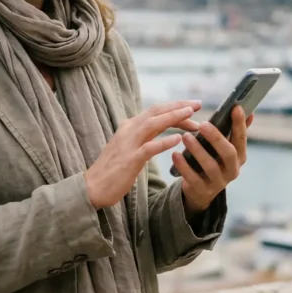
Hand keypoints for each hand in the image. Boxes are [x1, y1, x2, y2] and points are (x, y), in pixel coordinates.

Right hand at [84, 100, 201, 208]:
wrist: (92, 187)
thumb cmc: (112, 170)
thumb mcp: (128, 148)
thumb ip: (141, 137)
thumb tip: (157, 131)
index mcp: (129, 127)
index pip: (155, 111)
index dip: (175, 106)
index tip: (193, 106)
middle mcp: (128, 130)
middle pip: (157, 111)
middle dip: (179, 106)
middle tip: (199, 104)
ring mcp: (128, 144)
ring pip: (154, 124)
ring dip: (174, 118)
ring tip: (192, 116)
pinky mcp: (129, 160)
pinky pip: (150, 147)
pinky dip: (165, 141)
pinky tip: (179, 140)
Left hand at [173, 105, 252, 214]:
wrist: (201, 191)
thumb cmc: (214, 161)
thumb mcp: (225, 148)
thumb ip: (235, 131)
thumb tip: (250, 111)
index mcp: (239, 156)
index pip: (241, 138)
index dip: (240, 124)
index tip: (235, 107)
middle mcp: (233, 170)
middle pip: (228, 153)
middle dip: (216, 138)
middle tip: (203, 124)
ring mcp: (218, 182)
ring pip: (210, 166)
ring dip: (197, 150)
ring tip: (185, 137)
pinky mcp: (202, 190)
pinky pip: (193, 178)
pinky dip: (184, 166)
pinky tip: (175, 154)